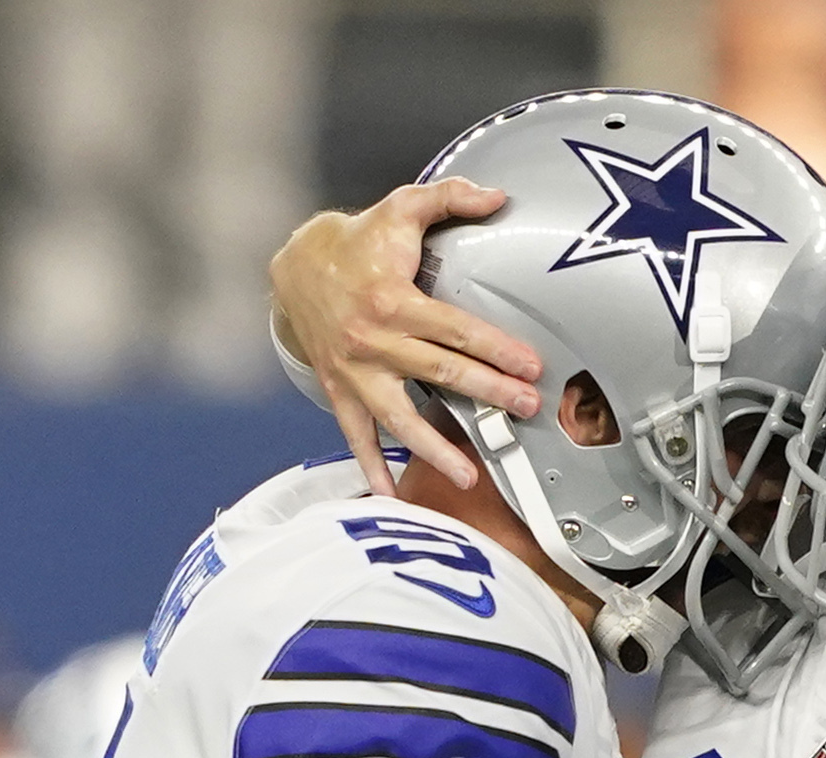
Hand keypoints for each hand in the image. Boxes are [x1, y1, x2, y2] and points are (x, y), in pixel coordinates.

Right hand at [270, 179, 544, 495]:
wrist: (296, 266)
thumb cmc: (358, 243)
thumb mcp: (400, 207)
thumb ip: (450, 197)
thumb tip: (498, 198)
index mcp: (392, 300)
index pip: (455, 329)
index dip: (495, 348)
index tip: (530, 366)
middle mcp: (373, 341)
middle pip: (440, 372)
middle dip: (487, 393)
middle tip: (525, 409)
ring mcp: (355, 372)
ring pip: (399, 417)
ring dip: (434, 448)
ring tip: (467, 476)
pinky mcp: (339, 390)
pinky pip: (356, 435)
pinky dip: (371, 467)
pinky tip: (390, 494)